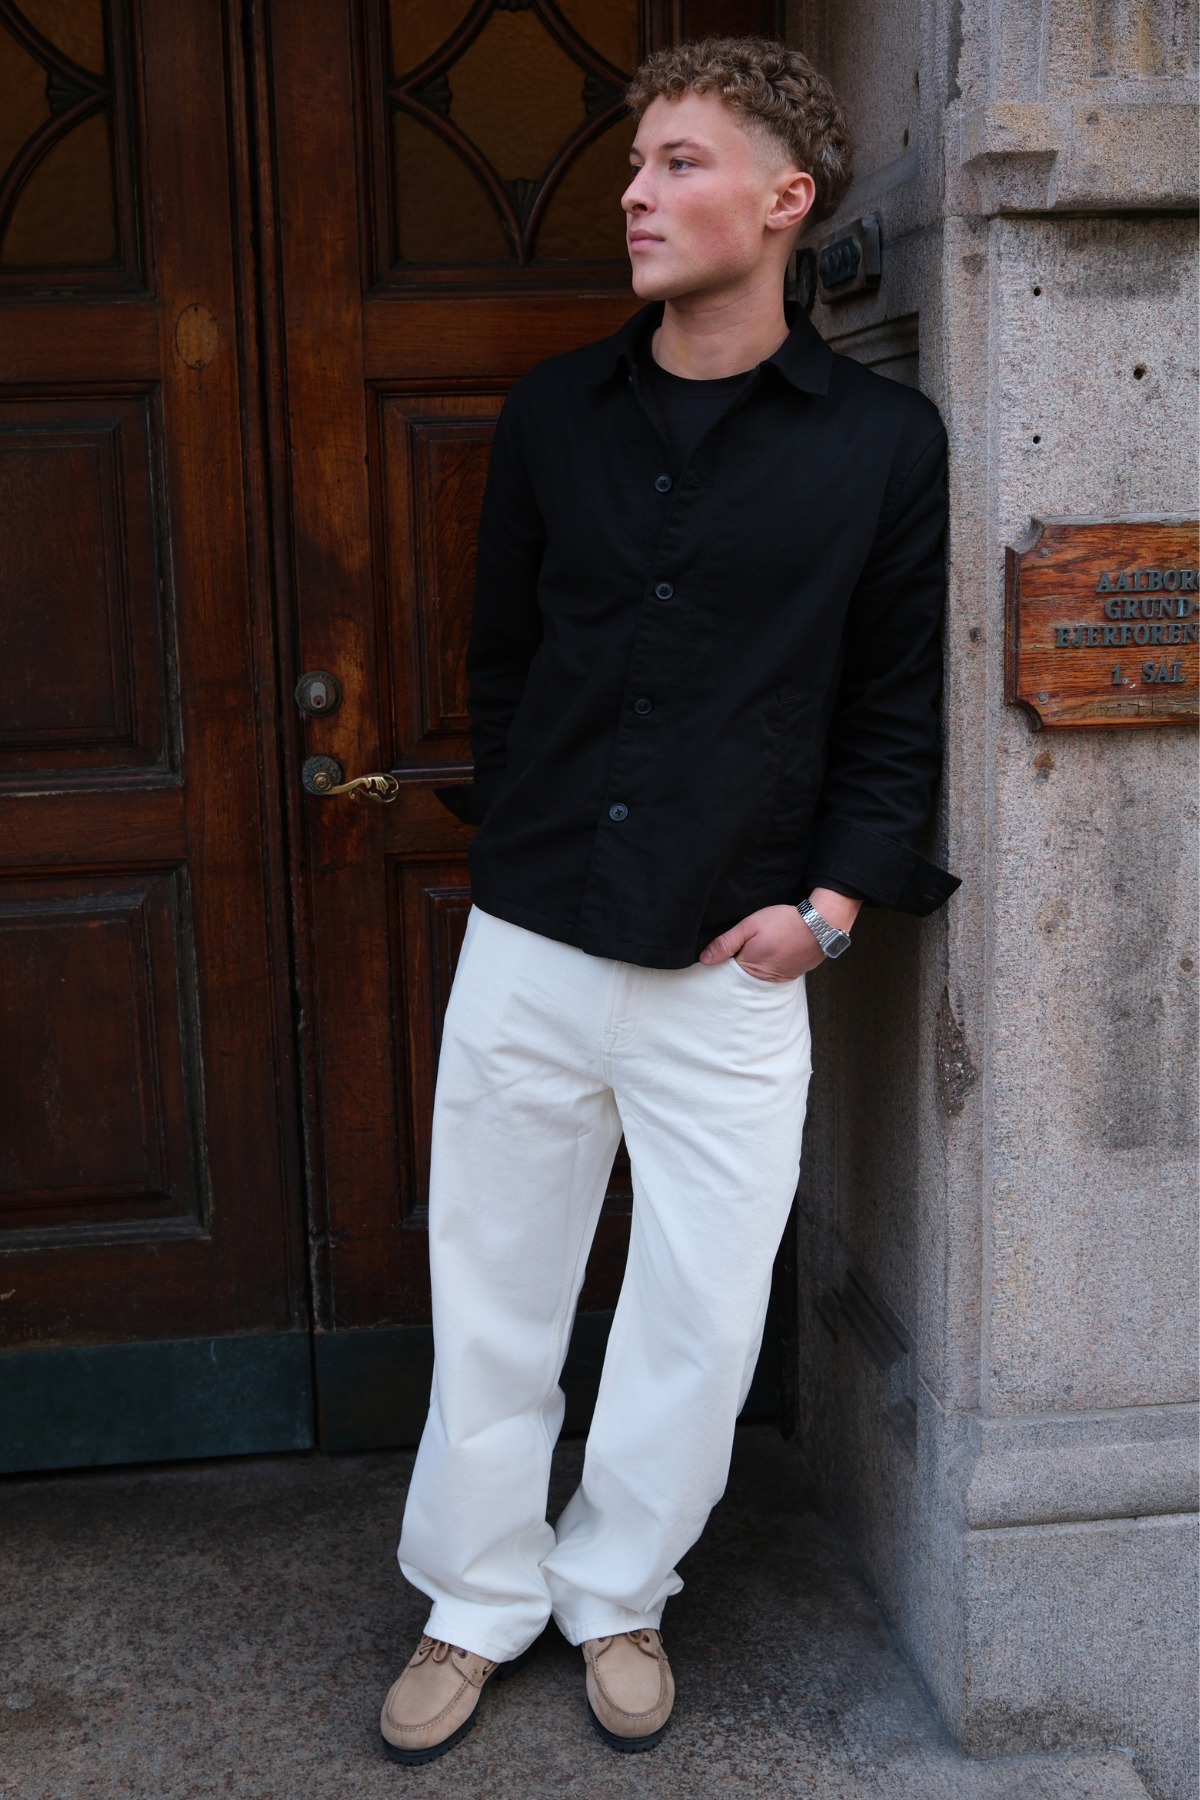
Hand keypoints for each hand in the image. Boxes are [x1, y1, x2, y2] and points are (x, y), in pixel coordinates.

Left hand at [699, 889, 861, 981]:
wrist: (820, 924)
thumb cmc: (784, 922)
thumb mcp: (750, 925)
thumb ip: (726, 943)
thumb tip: (704, 959)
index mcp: (748, 967)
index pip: (726, 969)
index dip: (725, 957)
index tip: (729, 947)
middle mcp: (762, 979)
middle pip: (742, 974)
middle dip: (741, 961)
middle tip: (750, 943)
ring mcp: (778, 979)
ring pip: (758, 974)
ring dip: (757, 963)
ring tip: (764, 945)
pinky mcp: (791, 975)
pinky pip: (773, 974)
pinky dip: (771, 964)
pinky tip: (775, 951)